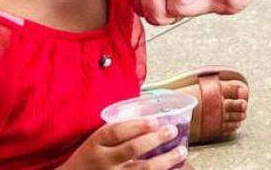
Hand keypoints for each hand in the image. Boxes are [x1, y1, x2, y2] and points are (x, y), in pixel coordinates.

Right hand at [61, 119, 186, 168]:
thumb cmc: (88, 158)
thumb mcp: (95, 141)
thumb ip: (117, 128)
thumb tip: (143, 109)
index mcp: (96, 144)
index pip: (116, 131)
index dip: (137, 125)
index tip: (155, 120)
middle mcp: (104, 161)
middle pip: (132, 149)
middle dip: (155, 139)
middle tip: (172, 130)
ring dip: (165, 161)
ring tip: (181, 152)